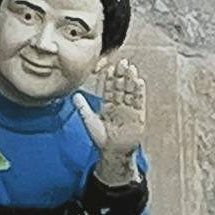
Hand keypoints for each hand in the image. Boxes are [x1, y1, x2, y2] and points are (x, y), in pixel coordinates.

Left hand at [87, 53, 145, 182]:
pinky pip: (139, 102)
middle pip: (121, 87)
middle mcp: (119, 106)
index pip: (109, 89)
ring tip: (132, 68)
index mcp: (108, 105)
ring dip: (131, 80)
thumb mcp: (90, 121)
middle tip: (123, 62)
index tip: (110, 67)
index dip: (110, 78)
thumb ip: (83, 107)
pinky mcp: (138, 116)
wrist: (113, 152)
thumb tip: (74, 95)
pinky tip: (140, 82)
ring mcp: (129, 110)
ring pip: (130, 92)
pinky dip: (140, 92)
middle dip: (122, 75)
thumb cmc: (102, 138)